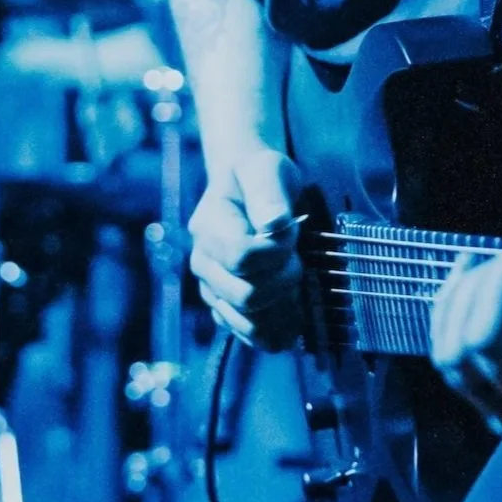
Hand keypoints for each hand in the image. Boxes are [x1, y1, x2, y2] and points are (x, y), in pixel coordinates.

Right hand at [187, 146, 303, 349]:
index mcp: (209, 225)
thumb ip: (268, 190)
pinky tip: (293, 316)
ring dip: (282, 310)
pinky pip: (248, 333)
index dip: (275, 251)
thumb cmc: (259, 176)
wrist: (247, 189)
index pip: (241, 257)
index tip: (291, 232)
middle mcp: (204, 261)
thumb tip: (275, 223)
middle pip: (245, 295)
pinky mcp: (225, 307)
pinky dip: (275, 330)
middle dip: (283, 280)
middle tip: (296, 258)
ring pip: (247, 321)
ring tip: (298, 287)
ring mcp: (212, 288)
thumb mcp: (267, 167)